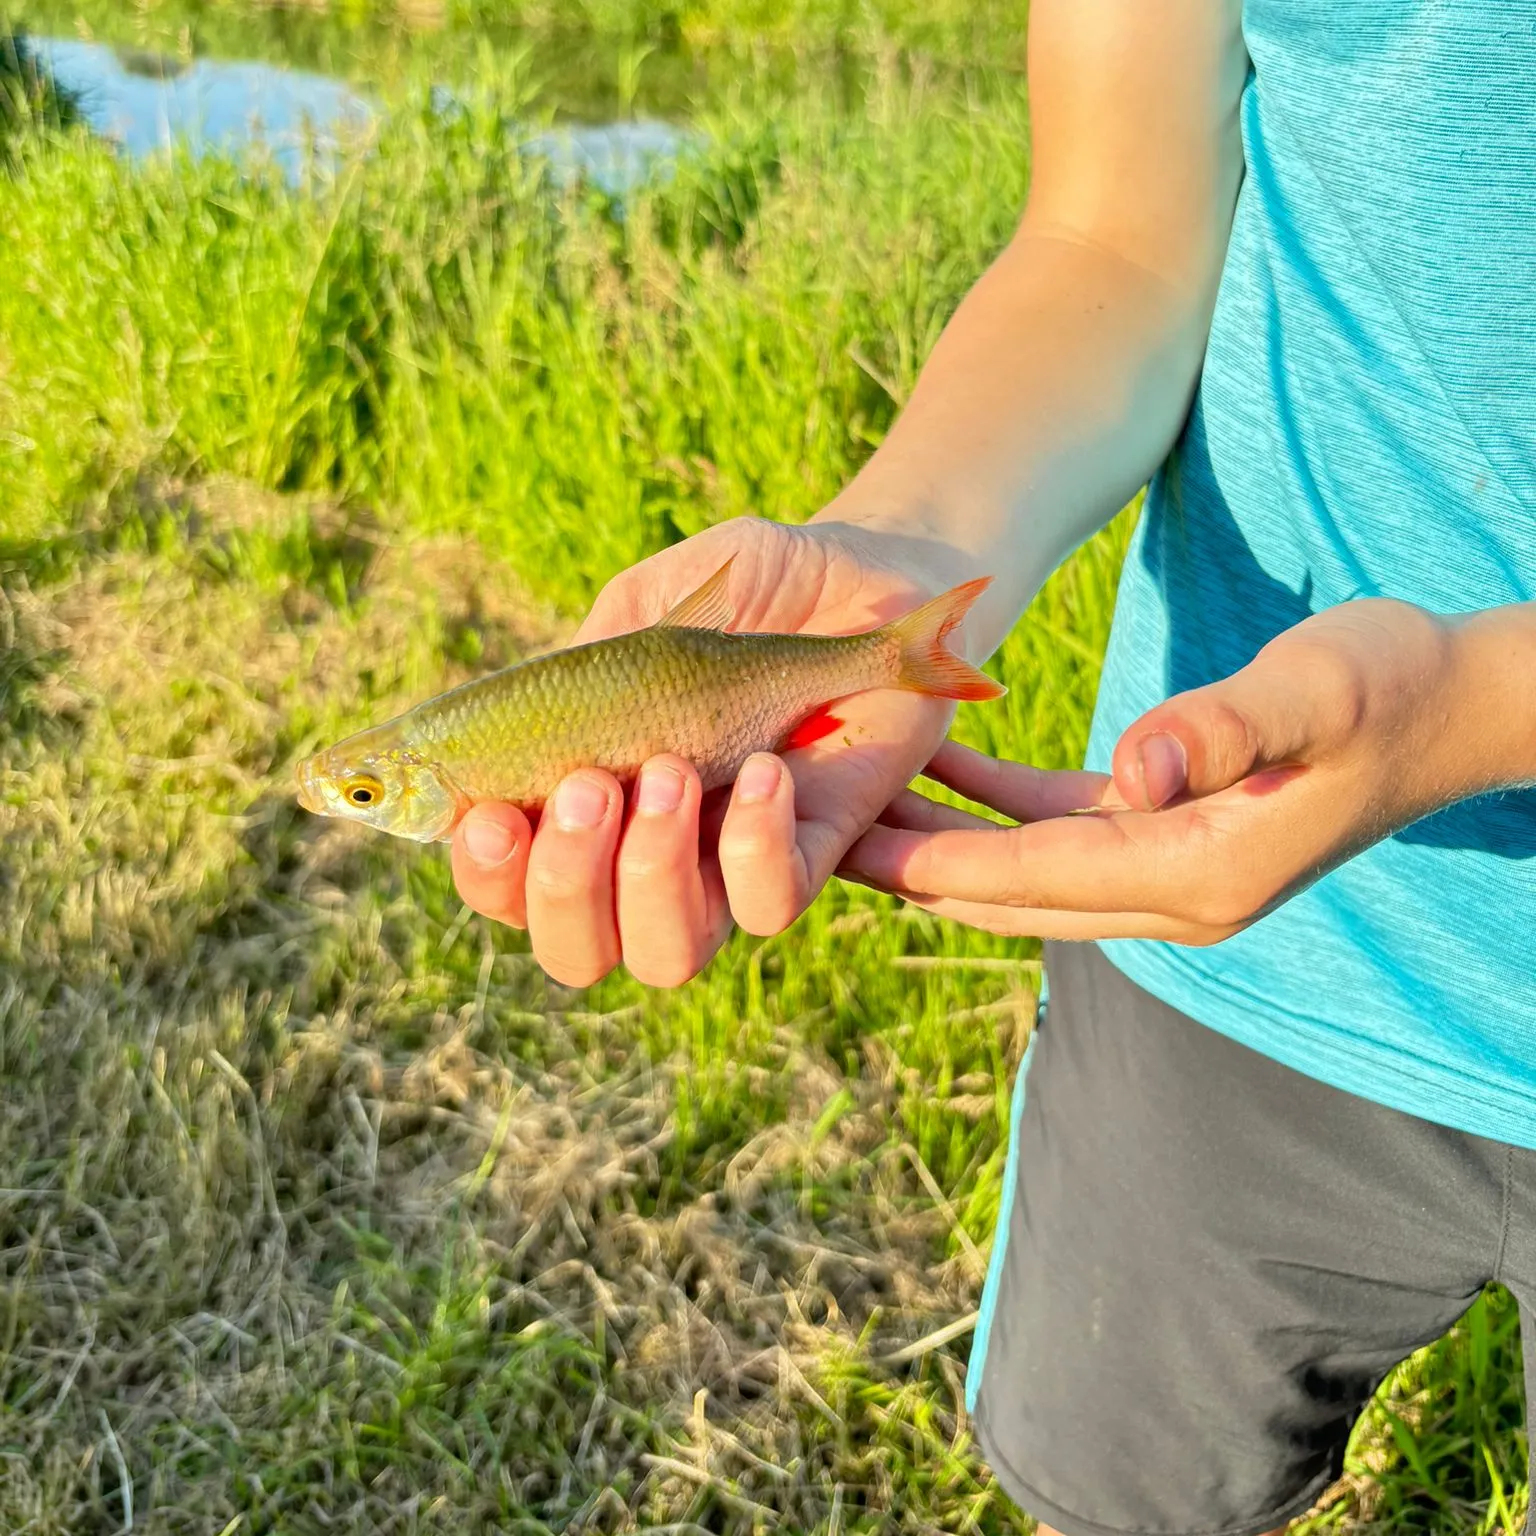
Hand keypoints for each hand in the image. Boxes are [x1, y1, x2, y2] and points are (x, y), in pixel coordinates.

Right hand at [450, 514, 983, 986]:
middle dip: (564, 887)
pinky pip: (770, 903)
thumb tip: (554, 722)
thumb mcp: (655, 596)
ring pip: (668, 955)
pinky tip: (766, 766)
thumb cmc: (756, 587)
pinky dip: (753, 846)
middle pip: (577, 950)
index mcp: (595, 801)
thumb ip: (597, 651)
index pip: (512, 888)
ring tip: (673, 772)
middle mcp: (653, 853)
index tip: (489, 814)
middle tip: (590, 785)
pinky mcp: (816, 851)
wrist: (870, 575)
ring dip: (651, 875)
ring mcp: (732, 862)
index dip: (489, 877)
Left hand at [842, 600, 1487, 943]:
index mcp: (1197, 870)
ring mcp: (1172, 868)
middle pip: (1009, 890)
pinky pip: (1061, 828)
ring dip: (942, 839)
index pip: (1034, 875)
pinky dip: (997, 805)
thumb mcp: (1317, 690)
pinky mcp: (1171, 832)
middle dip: (912, 867)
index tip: (840, 848)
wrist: (1455, 704)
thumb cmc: (1392, 685)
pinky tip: (943, 765)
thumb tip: (1136, 769)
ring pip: (1024, 866)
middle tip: (812, 839)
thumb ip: (1224, 726)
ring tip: (850, 803)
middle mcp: (1173, 890)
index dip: (932, 863)